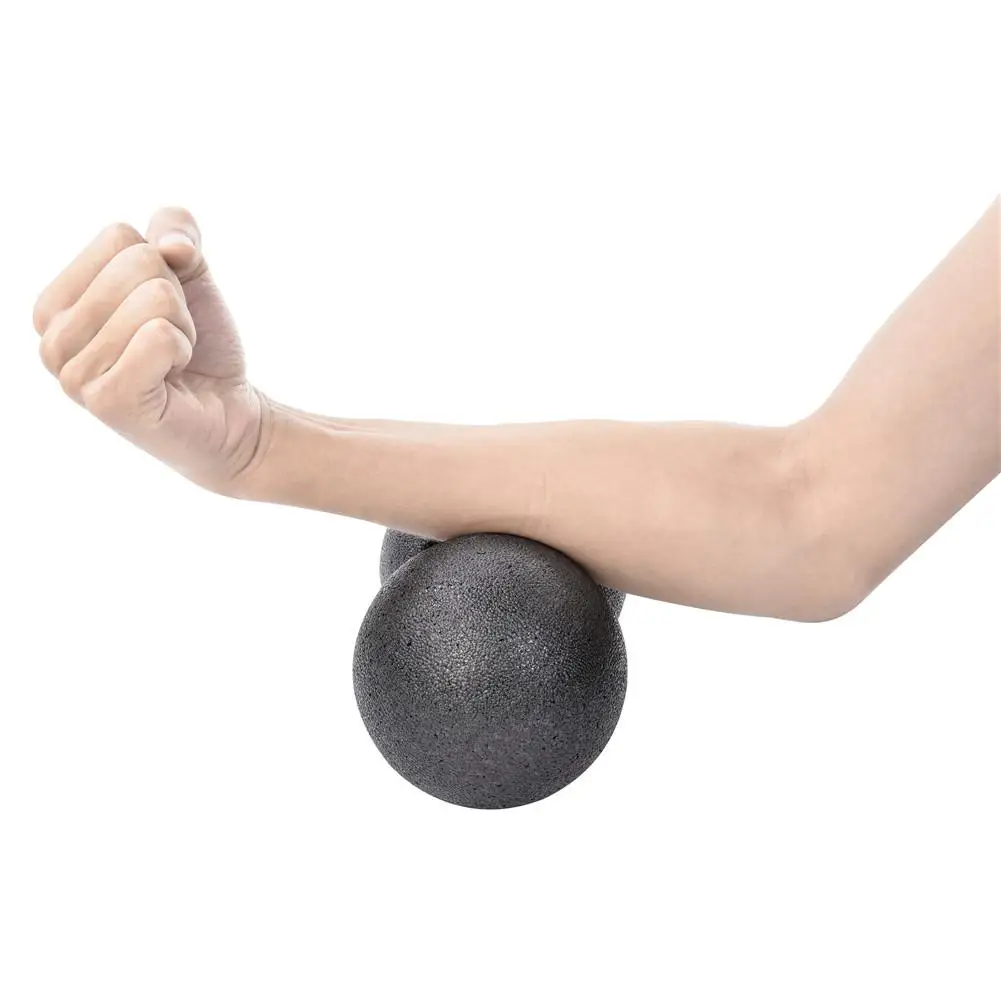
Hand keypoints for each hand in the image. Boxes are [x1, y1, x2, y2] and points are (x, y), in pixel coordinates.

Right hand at [33, 207, 269, 493]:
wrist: (230, 412)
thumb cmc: (199, 345)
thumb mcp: (191, 273)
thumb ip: (175, 230)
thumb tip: (171, 246)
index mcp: (56, 303)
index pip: (118, 237)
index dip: (163, 269)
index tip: (160, 312)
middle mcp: (52, 338)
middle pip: (138, 264)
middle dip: (176, 300)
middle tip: (170, 340)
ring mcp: (73, 374)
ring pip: (154, 299)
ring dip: (182, 328)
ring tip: (171, 361)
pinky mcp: (108, 401)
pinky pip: (159, 336)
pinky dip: (182, 351)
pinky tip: (171, 378)